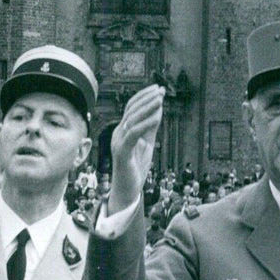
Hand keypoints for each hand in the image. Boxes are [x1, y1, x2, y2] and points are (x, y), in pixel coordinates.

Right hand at [108, 85, 164, 213]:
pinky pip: (133, 133)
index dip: (144, 96)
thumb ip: (150, 128)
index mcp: (123, 130)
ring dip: (148, 107)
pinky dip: (146, 123)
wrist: (127, 191)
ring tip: (160, 99)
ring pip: (132, 119)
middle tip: (161, 90)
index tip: (158, 89)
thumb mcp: (147, 144)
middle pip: (131, 109)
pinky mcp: (122, 152)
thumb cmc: (136, 168)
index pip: (131, 107)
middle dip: (147, 98)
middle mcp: (118, 133)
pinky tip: (157, 117)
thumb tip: (158, 110)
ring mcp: (118, 142)